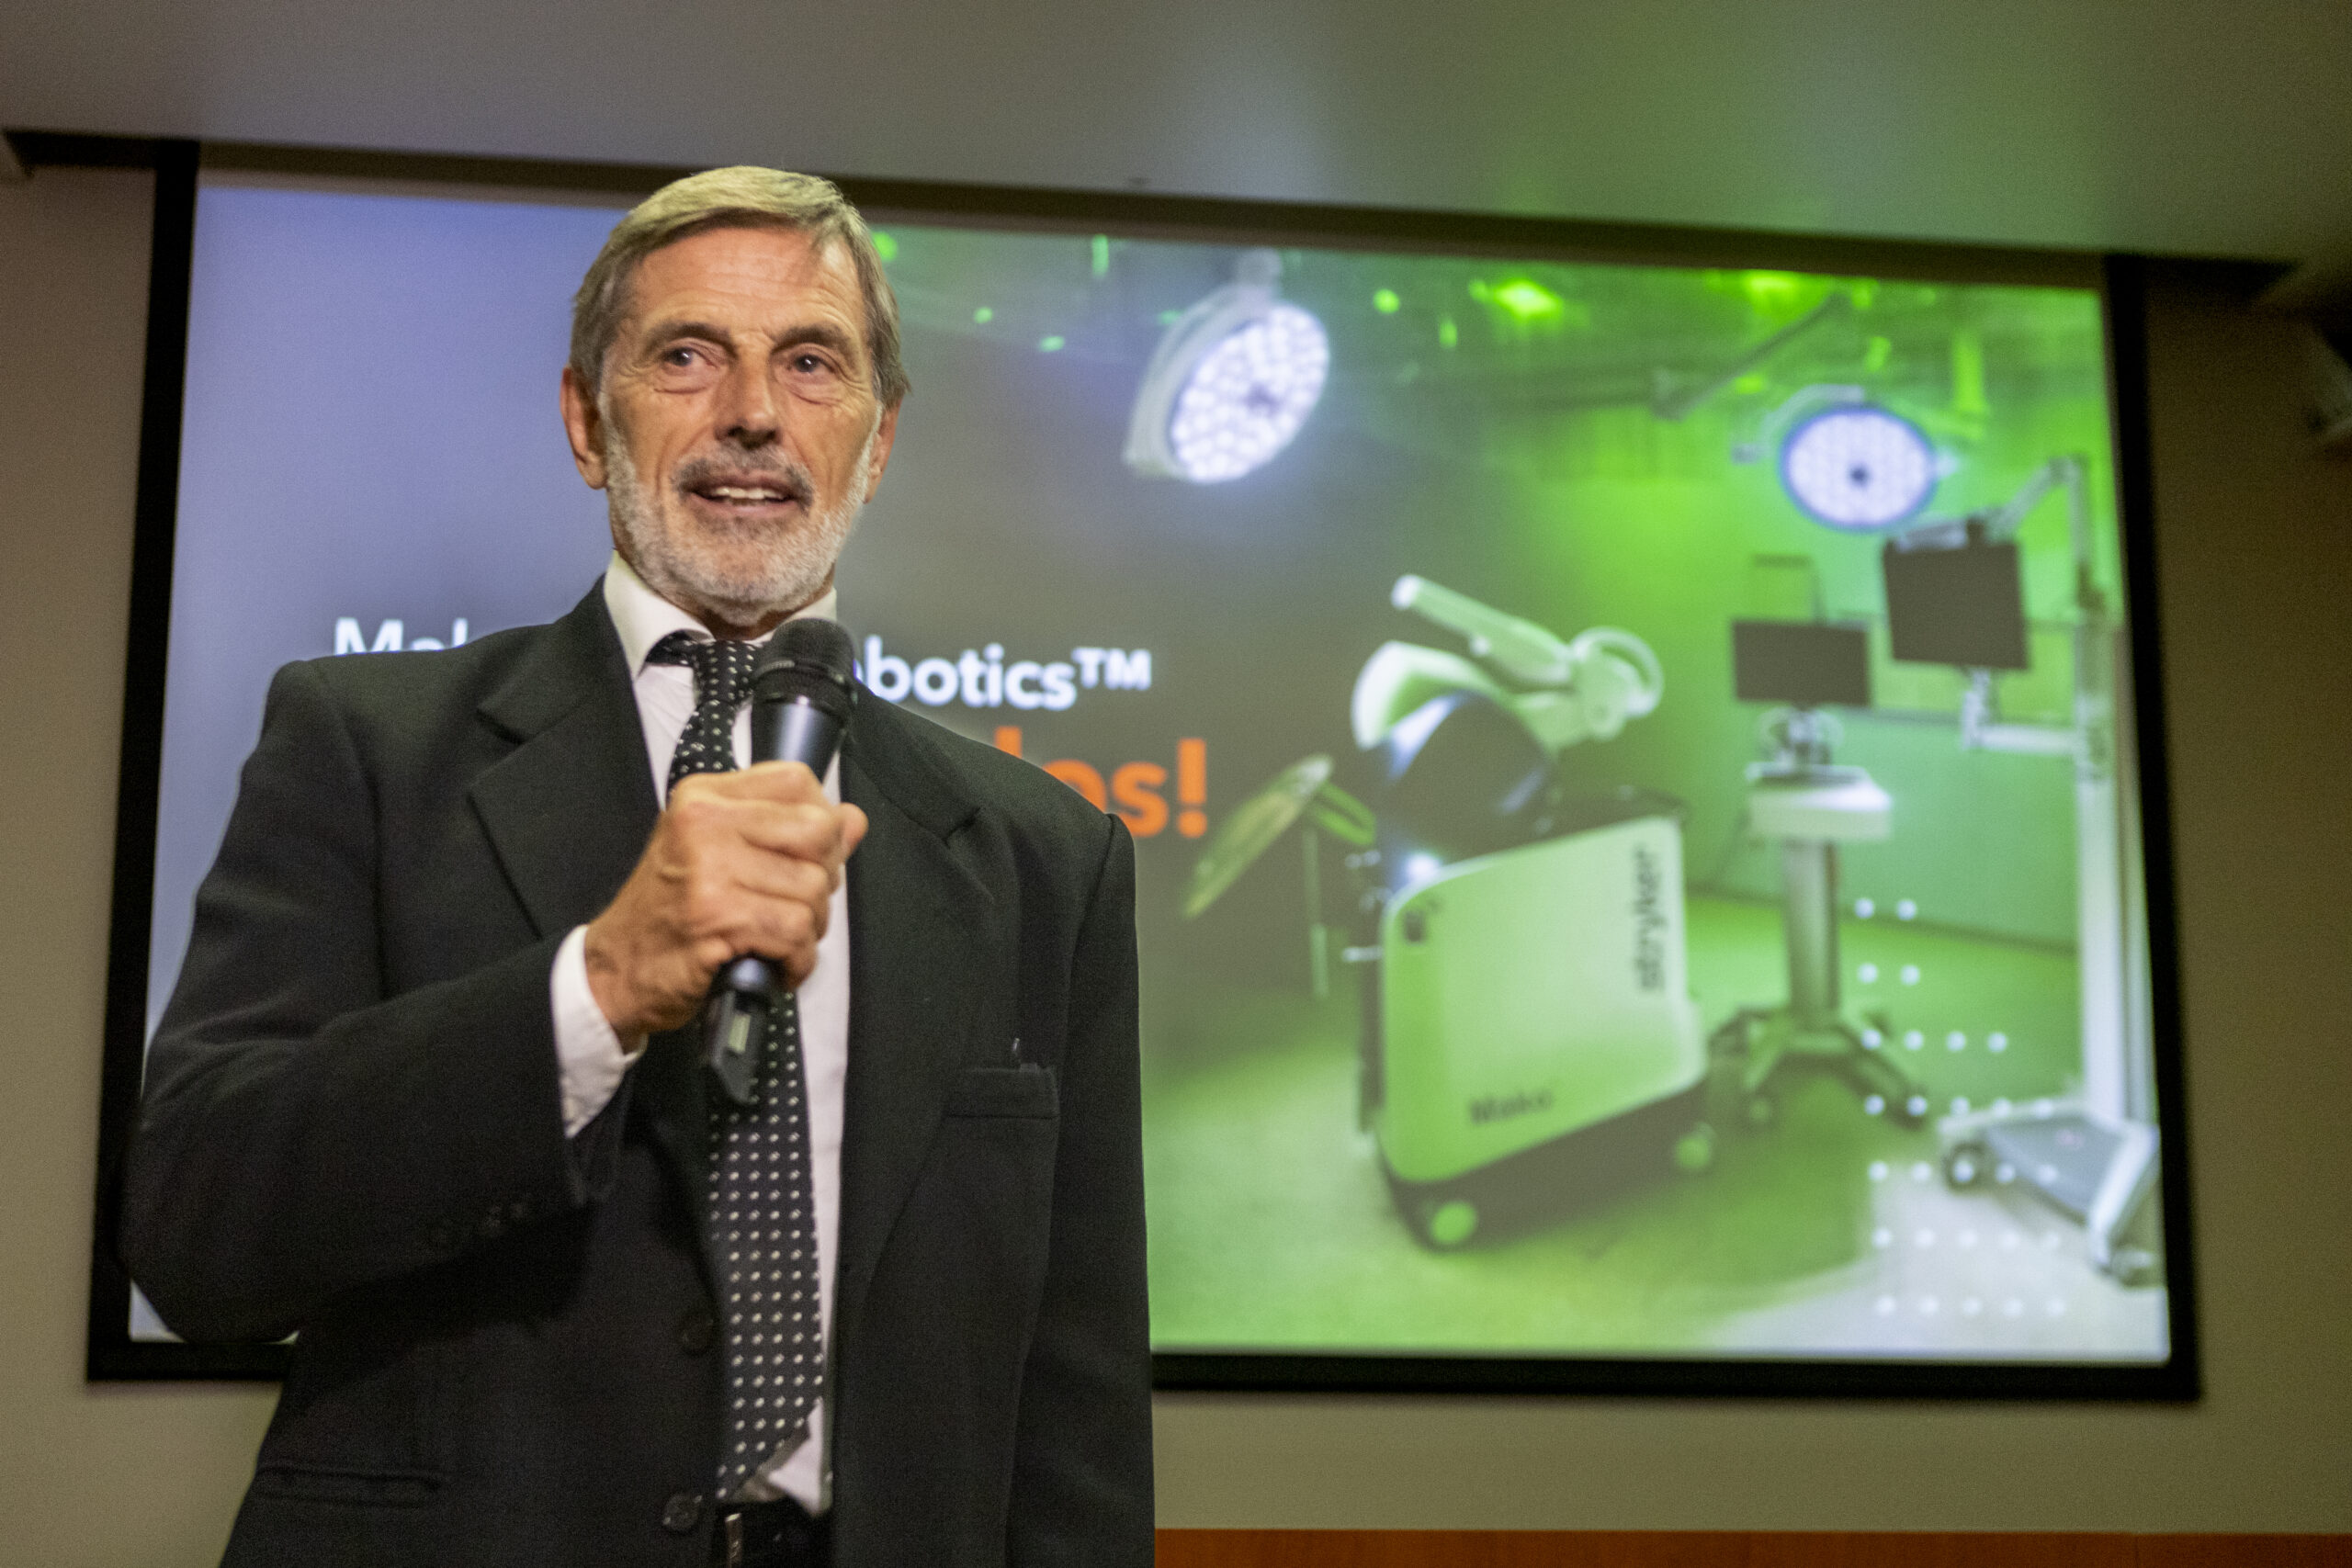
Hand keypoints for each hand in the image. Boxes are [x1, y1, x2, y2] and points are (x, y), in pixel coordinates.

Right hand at [583, 762, 868, 1043]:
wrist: (615, 971)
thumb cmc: (668, 914)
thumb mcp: (719, 854)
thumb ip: (788, 832)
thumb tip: (852, 819)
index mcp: (705, 797)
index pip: (797, 781)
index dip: (821, 823)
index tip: (806, 857)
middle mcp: (705, 822)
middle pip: (818, 833)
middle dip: (823, 879)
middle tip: (795, 906)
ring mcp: (709, 869)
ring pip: (812, 889)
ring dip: (809, 929)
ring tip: (778, 941)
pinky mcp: (716, 917)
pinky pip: (795, 931)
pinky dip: (797, 959)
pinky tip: (777, 965)